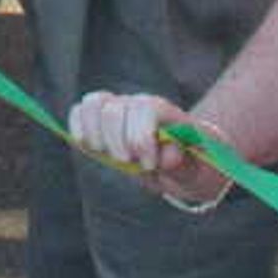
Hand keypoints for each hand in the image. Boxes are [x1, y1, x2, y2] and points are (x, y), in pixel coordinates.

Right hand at [65, 91, 231, 210]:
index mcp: (169, 114)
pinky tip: (87, 146)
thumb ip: (184, 166)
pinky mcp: (102, 120)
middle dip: (116, 141)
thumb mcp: (199, 173)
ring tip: (105, 154)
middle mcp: (142, 105)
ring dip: (94, 133)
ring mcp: (121, 110)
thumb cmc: (195, 167)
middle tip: (128, 164)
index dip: (140, 137)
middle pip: (116, 108)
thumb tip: (167, 156)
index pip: (146, 108)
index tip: (148, 165)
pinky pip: (81, 110)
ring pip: (95, 103)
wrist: (189, 163)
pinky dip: (78, 126)